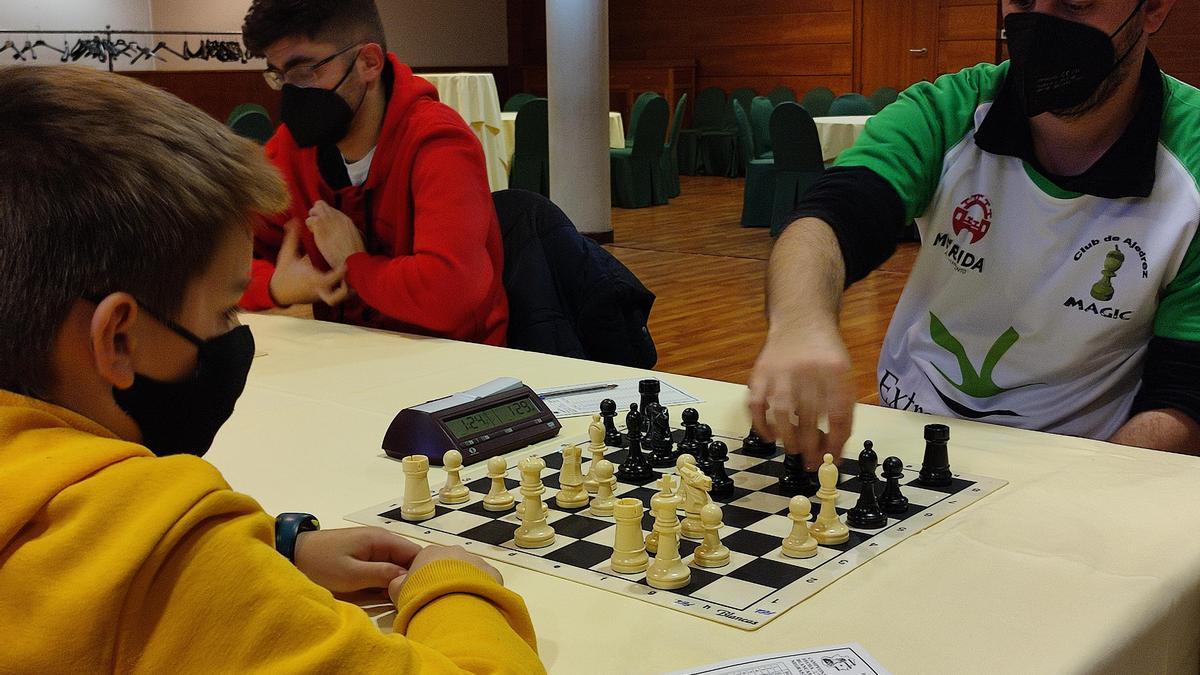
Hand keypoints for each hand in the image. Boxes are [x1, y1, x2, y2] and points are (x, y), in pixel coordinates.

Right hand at [268, 221, 350, 306]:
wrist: (279, 291)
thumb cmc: (284, 271)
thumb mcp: (287, 254)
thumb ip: (292, 237)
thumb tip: (294, 221)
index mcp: (311, 279)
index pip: (328, 280)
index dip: (339, 273)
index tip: (346, 263)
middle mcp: (318, 290)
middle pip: (335, 298)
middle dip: (346, 290)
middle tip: (354, 278)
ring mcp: (321, 296)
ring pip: (339, 299)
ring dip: (348, 291)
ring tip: (355, 278)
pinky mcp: (323, 298)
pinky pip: (337, 296)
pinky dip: (344, 290)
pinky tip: (350, 280)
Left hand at [293, 527, 421, 593]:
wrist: (293, 554)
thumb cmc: (321, 563)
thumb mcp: (352, 573)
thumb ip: (382, 574)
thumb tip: (408, 579)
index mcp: (382, 540)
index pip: (416, 553)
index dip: (422, 572)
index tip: (421, 592)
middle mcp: (382, 541)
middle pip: (408, 561)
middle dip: (411, 579)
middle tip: (410, 600)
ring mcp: (373, 549)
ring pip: (397, 566)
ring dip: (398, 582)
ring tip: (401, 601)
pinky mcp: (365, 558)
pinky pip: (384, 569)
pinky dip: (387, 581)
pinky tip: (387, 596)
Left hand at [306, 200, 365, 270]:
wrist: (352, 258)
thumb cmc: (355, 253)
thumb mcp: (358, 238)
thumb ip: (350, 231)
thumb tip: (348, 231)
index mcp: (345, 219)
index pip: (330, 209)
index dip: (325, 216)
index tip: (325, 226)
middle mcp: (336, 216)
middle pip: (320, 204)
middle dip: (316, 213)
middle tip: (316, 226)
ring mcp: (328, 220)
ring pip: (313, 210)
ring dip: (312, 221)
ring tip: (315, 231)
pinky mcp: (320, 226)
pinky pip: (309, 220)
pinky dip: (309, 227)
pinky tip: (314, 234)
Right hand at [388, 544, 502, 603]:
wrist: (451, 603)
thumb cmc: (420, 595)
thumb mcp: (398, 591)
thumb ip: (397, 584)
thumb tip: (399, 582)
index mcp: (430, 552)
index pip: (427, 563)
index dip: (425, 579)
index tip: (425, 595)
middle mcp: (454, 551)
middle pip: (450, 565)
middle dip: (447, 580)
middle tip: (443, 601)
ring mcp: (476, 561)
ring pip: (470, 573)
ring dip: (465, 585)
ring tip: (460, 606)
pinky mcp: (493, 573)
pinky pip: (487, 582)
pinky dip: (482, 592)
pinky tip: (477, 606)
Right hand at [747, 322, 853, 470]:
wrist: (801, 320)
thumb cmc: (824, 354)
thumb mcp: (843, 374)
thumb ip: (842, 407)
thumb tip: (834, 449)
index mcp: (836, 371)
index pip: (838, 414)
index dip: (835, 442)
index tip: (833, 459)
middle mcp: (807, 370)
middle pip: (809, 416)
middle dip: (811, 445)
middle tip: (812, 461)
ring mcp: (780, 371)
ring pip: (781, 412)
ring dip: (787, 437)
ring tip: (793, 450)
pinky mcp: (760, 372)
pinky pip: (755, 403)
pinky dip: (760, 424)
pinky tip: (769, 436)